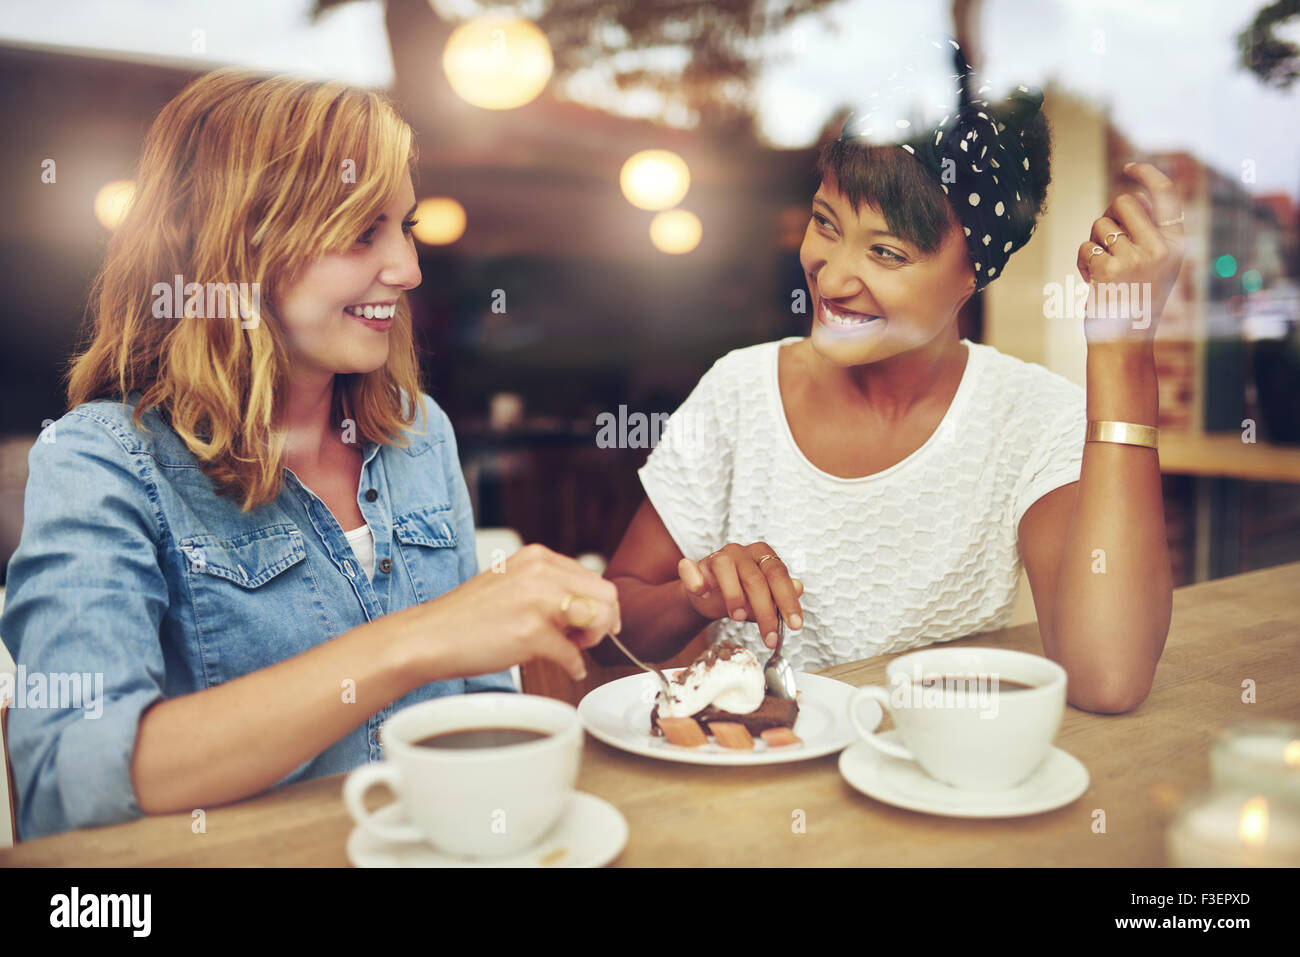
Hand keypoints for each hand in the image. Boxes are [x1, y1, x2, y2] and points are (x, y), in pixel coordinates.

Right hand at [406, 544, 619, 681]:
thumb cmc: (466, 617)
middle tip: (586, 638)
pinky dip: (575, 666)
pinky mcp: (532, 632)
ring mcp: (538, 601)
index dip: (598, 604)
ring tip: (574, 648)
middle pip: (606, 595)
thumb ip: (547, 586)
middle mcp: (541, 572)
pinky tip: (567, 668)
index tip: (590, 622)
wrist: (428, 636)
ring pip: (599, 618)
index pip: (593, 577)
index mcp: (538, 557)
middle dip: (603, 621)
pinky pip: (574, 654)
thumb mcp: (512, 583)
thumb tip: (585, 607)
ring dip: (594, 639)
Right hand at [677, 542, 804, 648]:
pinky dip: (696, 579)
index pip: (778, 574)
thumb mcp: (764, 598)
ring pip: (725, 568)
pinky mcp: (694, 567)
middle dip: (765, 611)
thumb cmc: (740, 595)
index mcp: (761, 554)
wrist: (708, 598)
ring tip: (739, 618)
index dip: (788, 600)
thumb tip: (799, 587)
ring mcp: (715, 557)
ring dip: (734, 595)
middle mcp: (739, 552)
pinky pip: (691, 568)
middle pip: (755, 578)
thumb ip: (780, 595)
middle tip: (769, 636)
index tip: (795, 624)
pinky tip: (702, 592)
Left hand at [1076, 161, 1184, 347]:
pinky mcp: (1109, 268)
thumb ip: (1148, 234)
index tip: (1128, 167)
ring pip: (1100, 224)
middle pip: (1123, 201)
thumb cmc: (1134, 303)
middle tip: (1108, 245)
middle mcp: (1160, 248)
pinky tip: (1093, 283)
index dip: (1146, 174)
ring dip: (1094, 243)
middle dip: (1108, 217)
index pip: (1166, 194)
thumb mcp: (1154, 266)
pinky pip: (1085, 247)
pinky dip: (1083, 262)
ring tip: (1104, 271)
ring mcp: (1135, 258)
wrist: (1125, 343)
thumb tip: (1130, 197)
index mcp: (1176, 244)